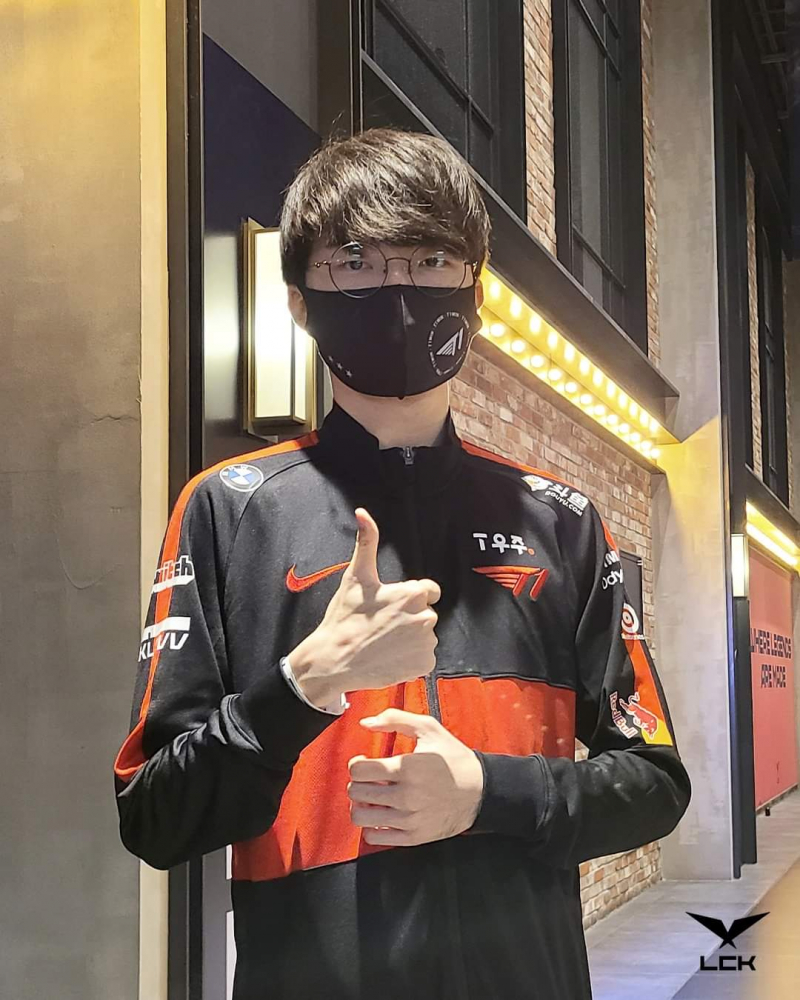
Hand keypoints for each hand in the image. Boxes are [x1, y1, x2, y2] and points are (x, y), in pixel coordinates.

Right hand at [289, 508, 440, 705]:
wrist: (333, 660)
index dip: (408, 598)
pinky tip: (390, 656)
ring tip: (383, 642)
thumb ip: (367, 542)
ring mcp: (427, 643)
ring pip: (424, 636)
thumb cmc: (344, 618)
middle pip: (425, 613)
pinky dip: (410, 659)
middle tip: (382, 625)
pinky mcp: (425, 665)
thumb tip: (363, 512)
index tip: (390, 606)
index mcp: (413, 594)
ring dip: (410, 639)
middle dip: (408, 618)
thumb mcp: (356, 577)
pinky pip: (424, 658)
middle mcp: (426, 618)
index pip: (428, 591)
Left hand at [347, 709, 484, 845]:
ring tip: (371, 798)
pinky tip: (381, 814)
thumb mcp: (428, 728)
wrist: (480, 791)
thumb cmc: (454, 758)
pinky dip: (371, 826)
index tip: (364, 762)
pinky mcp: (412, 837)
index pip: (359, 770)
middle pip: (356, 793)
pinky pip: (374, 837)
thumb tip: (366, 723)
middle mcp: (405, 796)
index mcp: (406, 768)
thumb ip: (395, 719)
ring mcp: (408, 819)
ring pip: (360, 817)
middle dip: (357, 783)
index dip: (356, 763)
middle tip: (368, 779)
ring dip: (360, 805)